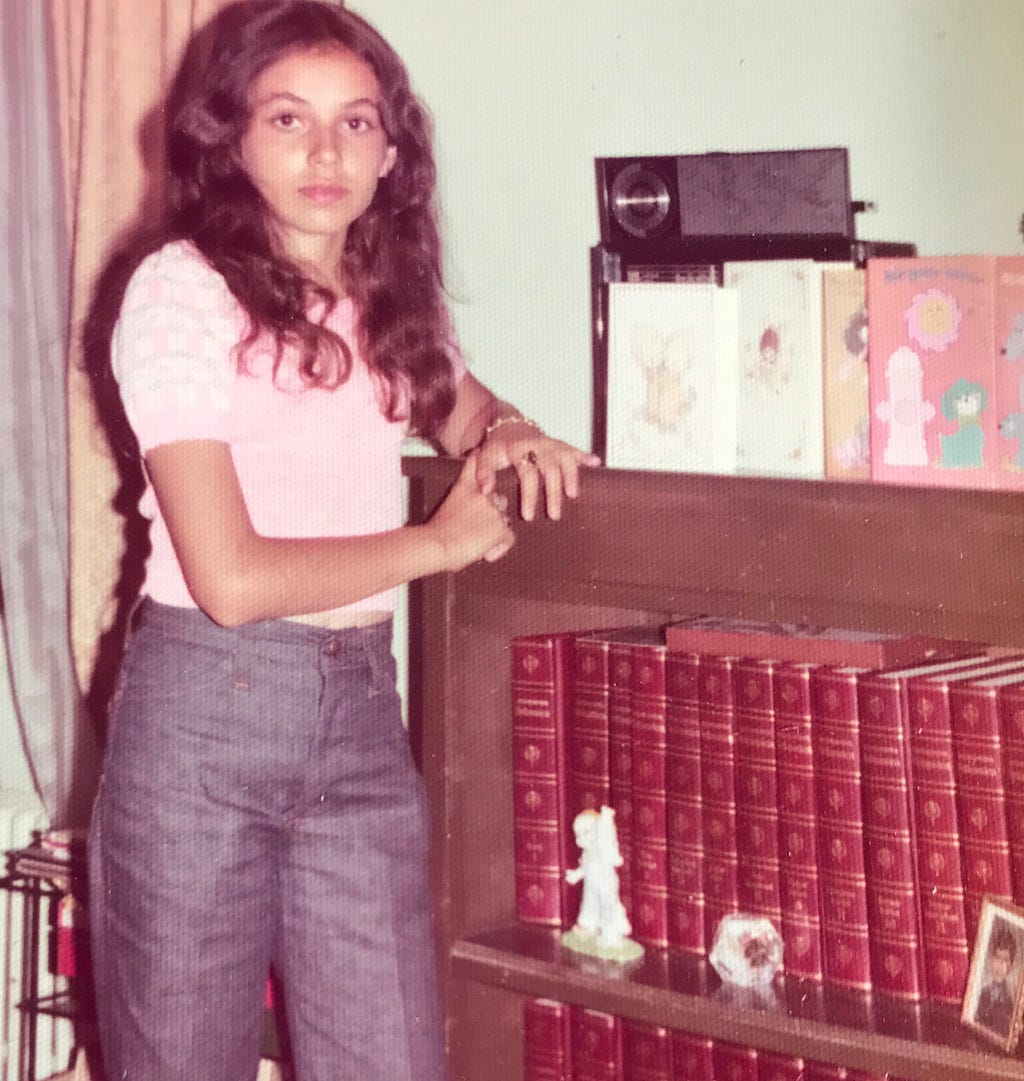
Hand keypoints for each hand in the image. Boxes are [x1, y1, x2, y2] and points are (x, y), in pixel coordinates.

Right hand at [427, 452, 514, 569]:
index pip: (476, 464)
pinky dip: (500, 547)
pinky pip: (508, 538)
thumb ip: (458, 503)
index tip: (479, 452)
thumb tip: (463, 515)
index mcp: (465, 487)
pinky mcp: (500, 529)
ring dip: (496, 530)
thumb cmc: (433, 533)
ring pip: (504, 519)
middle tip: (478, 528)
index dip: (480, 460)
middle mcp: (483, 494)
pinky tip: (488, 555)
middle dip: (493, 511)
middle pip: (498, 498)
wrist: (436, 544)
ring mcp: (494, 511)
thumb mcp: (443, 508)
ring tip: (480, 544)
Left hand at [475, 420, 600, 521]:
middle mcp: (538, 445)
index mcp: (519, 450)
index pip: (527, 474)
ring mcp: (551, 444)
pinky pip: (574, 449)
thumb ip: (484, 473)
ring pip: (566, 458)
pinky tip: (596, 464)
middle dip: (553, 493)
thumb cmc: (497, 446)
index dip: (529, 495)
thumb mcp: (485, 456)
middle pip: (551, 469)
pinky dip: (585, 456)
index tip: (528, 516)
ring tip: (573, 495)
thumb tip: (486, 491)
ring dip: (572, 476)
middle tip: (554, 515)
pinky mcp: (559, 444)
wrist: (507, 425)